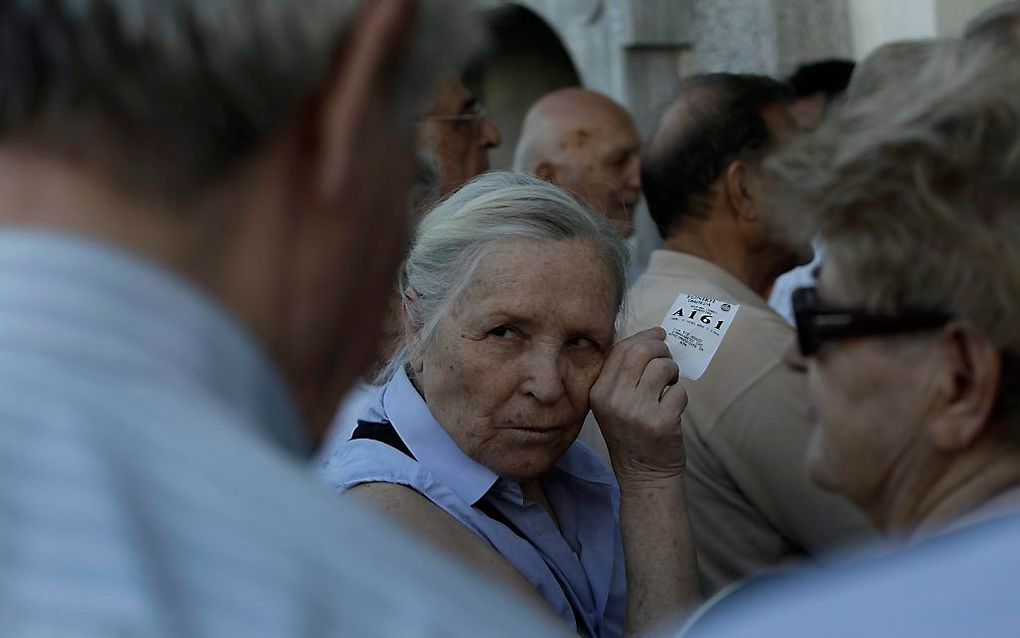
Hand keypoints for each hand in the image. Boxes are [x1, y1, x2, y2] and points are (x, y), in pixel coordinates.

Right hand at [589, 327, 688, 483]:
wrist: (643, 475)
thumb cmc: (632, 434)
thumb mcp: (613, 404)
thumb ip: (623, 375)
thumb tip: (650, 338)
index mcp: (599, 392)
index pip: (620, 350)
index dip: (643, 336)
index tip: (658, 334)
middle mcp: (614, 400)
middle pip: (641, 352)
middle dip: (660, 348)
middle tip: (668, 357)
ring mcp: (637, 411)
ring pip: (663, 368)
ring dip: (673, 371)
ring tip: (669, 385)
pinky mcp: (661, 422)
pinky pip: (679, 391)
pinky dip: (680, 396)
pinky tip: (672, 408)